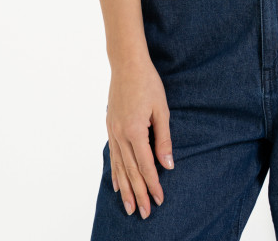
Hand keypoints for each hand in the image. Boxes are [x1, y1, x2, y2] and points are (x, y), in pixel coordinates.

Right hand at [106, 55, 174, 218]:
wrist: (127, 64)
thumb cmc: (148, 83)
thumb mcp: (161, 109)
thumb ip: (163, 139)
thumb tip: (168, 165)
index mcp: (135, 130)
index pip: (146, 165)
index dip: (153, 184)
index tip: (159, 199)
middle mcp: (120, 134)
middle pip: (131, 171)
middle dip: (139, 193)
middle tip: (145, 213)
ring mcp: (113, 131)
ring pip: (120, 167)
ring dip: (126, 189)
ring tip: (129, 207)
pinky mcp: (110, 127)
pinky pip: (112, 155)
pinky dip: (115, 172)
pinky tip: (117, 184)